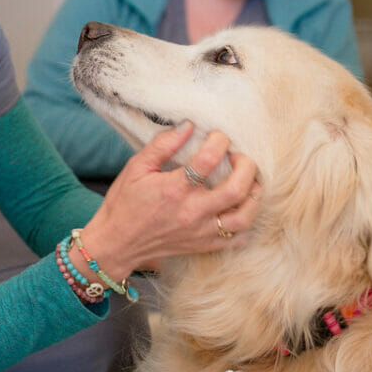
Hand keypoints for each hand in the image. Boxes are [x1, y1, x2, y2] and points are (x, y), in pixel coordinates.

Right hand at [78, 121, 260, 277]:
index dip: (218, 141)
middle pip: (237, 189)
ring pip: (245, 216)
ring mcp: (201, 232)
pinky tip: (240, 207)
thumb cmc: (125, 202)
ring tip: (250, 181)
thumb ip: (163, 144)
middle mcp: (192, 212)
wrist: (116, 242)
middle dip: (246, 166)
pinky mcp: (204, 246)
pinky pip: (238, 239)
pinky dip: (247, 223)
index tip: (218, 136)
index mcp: (174, 189)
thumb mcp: (137, 167)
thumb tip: (188, 125)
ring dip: (254, 195)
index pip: (207, 160)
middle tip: (240, 157)